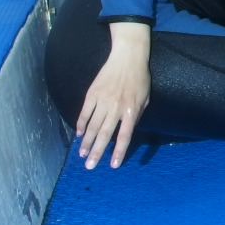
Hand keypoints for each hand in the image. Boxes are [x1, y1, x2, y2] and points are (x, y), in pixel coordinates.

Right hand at [76, 22, 151, 168]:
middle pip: (105, 134)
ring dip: (86, 141)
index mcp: (131, 110)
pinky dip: (81, 124)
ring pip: (92, 126)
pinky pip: (85, 113)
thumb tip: (127, 131)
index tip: (112, 165)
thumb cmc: (140, 78)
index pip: (124, 136)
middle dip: (96, 152)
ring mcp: (102, 101)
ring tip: (81, 154)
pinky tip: (79, 134)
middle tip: (89, 166)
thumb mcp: (145, 98)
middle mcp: (116, 108)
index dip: (118, 151)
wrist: (128, 58)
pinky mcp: (92, 94)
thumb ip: (136, 115)